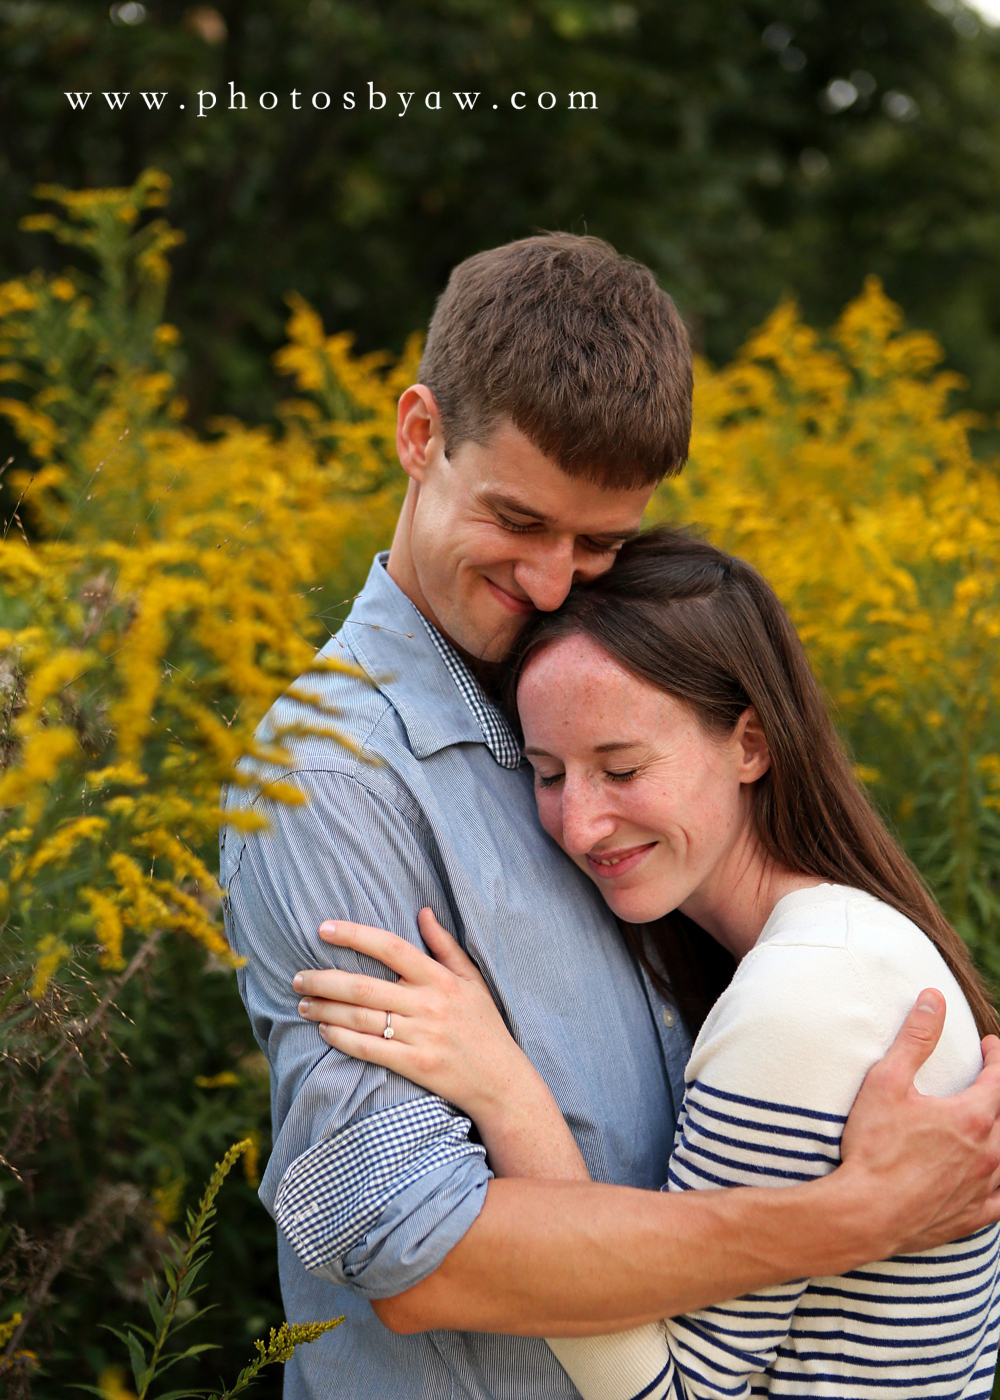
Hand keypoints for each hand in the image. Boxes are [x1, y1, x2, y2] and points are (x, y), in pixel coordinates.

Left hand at [294, 910, 588, 1179]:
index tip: (323, 929)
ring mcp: (421, 1036)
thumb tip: (422, 911)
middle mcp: (428, 1004)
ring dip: (325, 1010)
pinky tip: (324, 1031)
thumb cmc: (485, 1026)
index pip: (391, 947)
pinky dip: (342, 1039)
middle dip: (323, 980)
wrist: (502, 1081)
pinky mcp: (415, 1065)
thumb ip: (445, 945)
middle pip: (364, 986)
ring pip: (360, 1018)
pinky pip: (369, 1049)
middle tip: (297, 977)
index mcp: (440, 978)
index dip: (355, 935)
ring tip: (303, 1004)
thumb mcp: (472, 980)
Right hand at [840, 988, 999, 1256]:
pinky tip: (994, 1180)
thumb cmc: (873, 1147)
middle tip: (989, 1081)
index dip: (995, 1057)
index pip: (998, 1079)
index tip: (989, 1045)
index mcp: (971, 1117)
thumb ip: (915, 1039)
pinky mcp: (971, 1217)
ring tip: (991, 1125)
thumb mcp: (887, 1082)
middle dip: (999, 1094)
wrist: (865, 1213)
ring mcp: (982, 1189)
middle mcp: (987, 1153)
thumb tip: (934, 998)